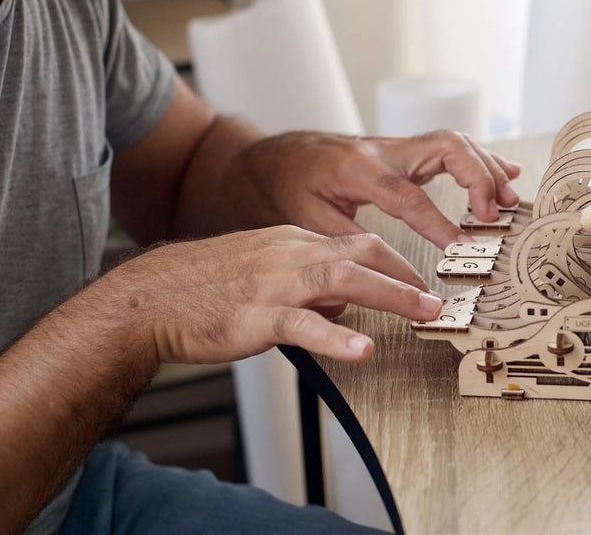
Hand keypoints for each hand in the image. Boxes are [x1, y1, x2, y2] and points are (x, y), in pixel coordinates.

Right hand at [104, 225, 442, 362]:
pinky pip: (303, 326)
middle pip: (362, 253)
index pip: (358, 243)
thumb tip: (343, 304)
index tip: (424, 283)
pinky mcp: (256, 316)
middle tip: (438, 300)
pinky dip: (337, 336)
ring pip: (343, 279)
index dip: (397, 263)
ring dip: (391, 296)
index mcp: (293, 241)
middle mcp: (290, 255)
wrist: (151, 297)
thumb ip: (305, 280)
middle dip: (407, 275)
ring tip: (424, 314)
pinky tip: (364, 349)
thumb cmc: (205, 287)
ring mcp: (274, 284)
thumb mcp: (263, 268)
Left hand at [252, 130, 520, 248]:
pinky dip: (481, 159)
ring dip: (486, 168)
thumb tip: (376, 275)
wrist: (280, 157)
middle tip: (493, 214)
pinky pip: (451, 148)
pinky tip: (506, 172)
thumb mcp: (307, 218)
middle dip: (477, 177)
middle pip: (445, 148)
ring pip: (454, 142)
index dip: (438, 222)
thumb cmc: (292, 186)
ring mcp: (398, 146)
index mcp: (359, 170)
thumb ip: (345, 242)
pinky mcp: (406, 150)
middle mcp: (384, 151)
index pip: (409, 196)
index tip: (461, 248)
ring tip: (509, 199)